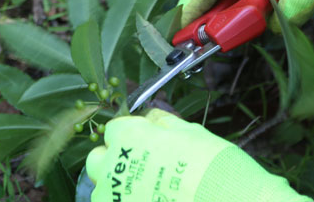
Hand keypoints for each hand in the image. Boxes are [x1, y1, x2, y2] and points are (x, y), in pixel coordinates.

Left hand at [86, 109, 310, 201]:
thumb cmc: (215, 165)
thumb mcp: (190, 132)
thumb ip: (161, 123)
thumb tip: (150, 119)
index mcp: (129, 136)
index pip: (113, 130)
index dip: (128, 137)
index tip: (142, 145)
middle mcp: (115, 165)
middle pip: (98, 160)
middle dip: (115, 163)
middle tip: (140, 171)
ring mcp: (115, 196)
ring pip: (102, 190)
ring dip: (118, 191)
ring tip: (147, 194)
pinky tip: (151, 201)